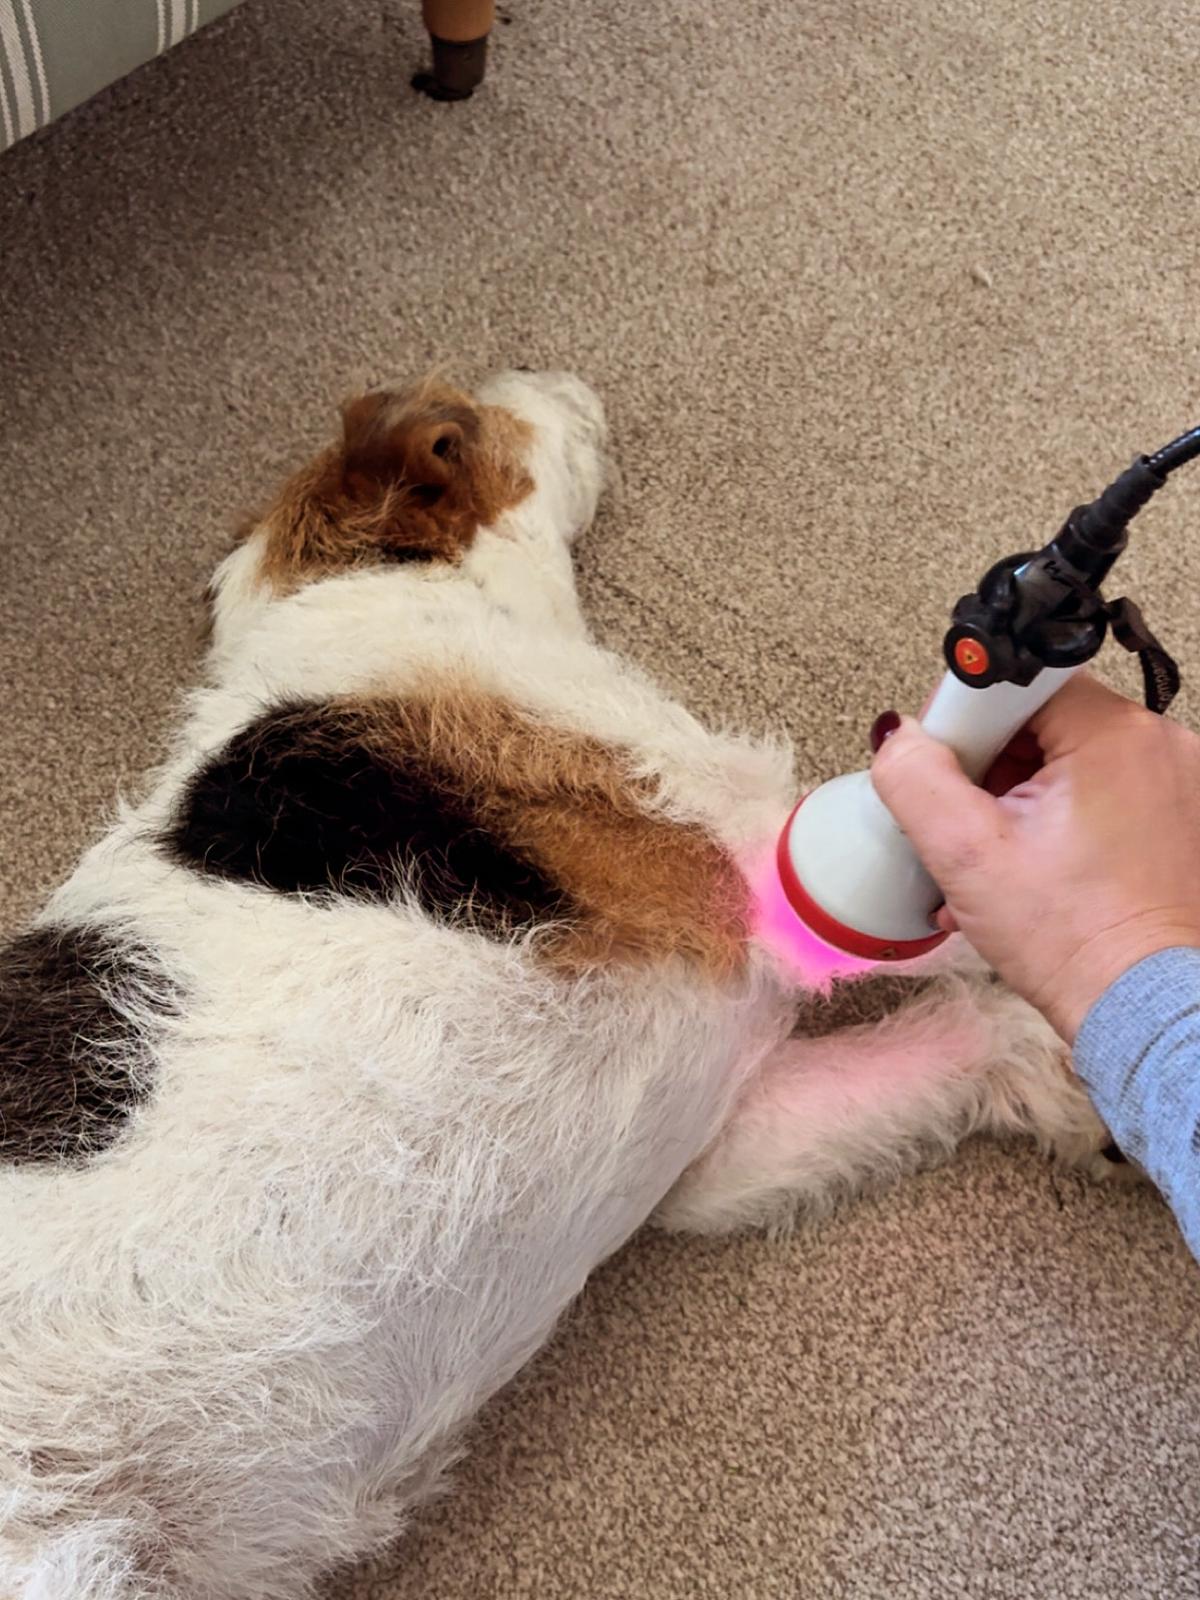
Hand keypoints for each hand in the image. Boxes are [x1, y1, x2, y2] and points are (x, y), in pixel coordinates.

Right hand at [871, 674, 1199, 1041]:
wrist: (1138, 1010)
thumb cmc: (1071, 939)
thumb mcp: (965, 853)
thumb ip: (916, 776)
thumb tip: (901, 738)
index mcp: (1116, 735)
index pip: (1020, 682)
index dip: (969, 721)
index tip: (952, 768)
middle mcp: (1161, 747)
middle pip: (1044, 722)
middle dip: (994, 767)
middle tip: (975, 826)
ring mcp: (1178, 786)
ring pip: (1072, 761)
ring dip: (1024, 797)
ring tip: (1006, 856)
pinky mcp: (1179, 822)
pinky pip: (1104, 794)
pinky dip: (1062, 819)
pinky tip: (1036, 866)